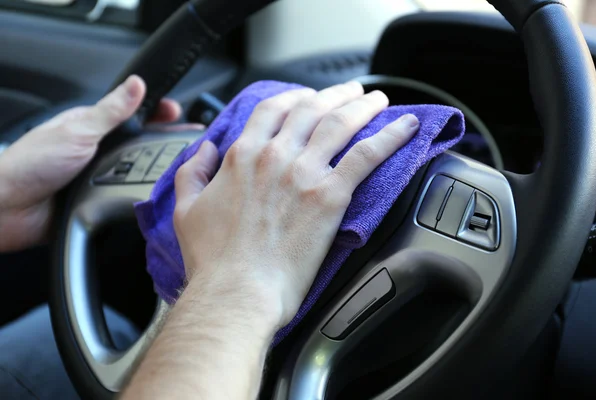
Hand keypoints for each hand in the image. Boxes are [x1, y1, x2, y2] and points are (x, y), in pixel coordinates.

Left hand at [0, 76, 183, 251]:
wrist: (10, 209)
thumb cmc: (32, 164)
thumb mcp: (78, 130)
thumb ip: (111, 110)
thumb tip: (136, 85)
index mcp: (93, 126)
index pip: (132, 114)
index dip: (156, 112)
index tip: (178, 113)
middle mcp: (98, 150)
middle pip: (140, 142)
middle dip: (164, 141)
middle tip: (191, 141)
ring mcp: (100, 176)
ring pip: (137, 170)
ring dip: (155, 169)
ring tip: (182, 167)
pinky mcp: (100, 200)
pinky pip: (128, 194)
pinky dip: (141, 193)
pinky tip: (157, 193)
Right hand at [173, 82, 419, 329]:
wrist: (238, 291)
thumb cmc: (213, 259)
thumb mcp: (186, 209)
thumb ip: (193, 173)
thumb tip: (205, 151)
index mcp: (243, 156)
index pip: (273, 109)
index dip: (294, 97)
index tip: (307, 96)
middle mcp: (275, 155)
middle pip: (311, 109)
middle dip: (334, 95)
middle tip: (351, 92)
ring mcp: (304, 173)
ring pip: (340, 123)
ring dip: (363, 106)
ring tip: (378, 100)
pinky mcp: (330, 196)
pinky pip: (366, 155)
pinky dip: (389, 136)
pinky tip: (406, 128)